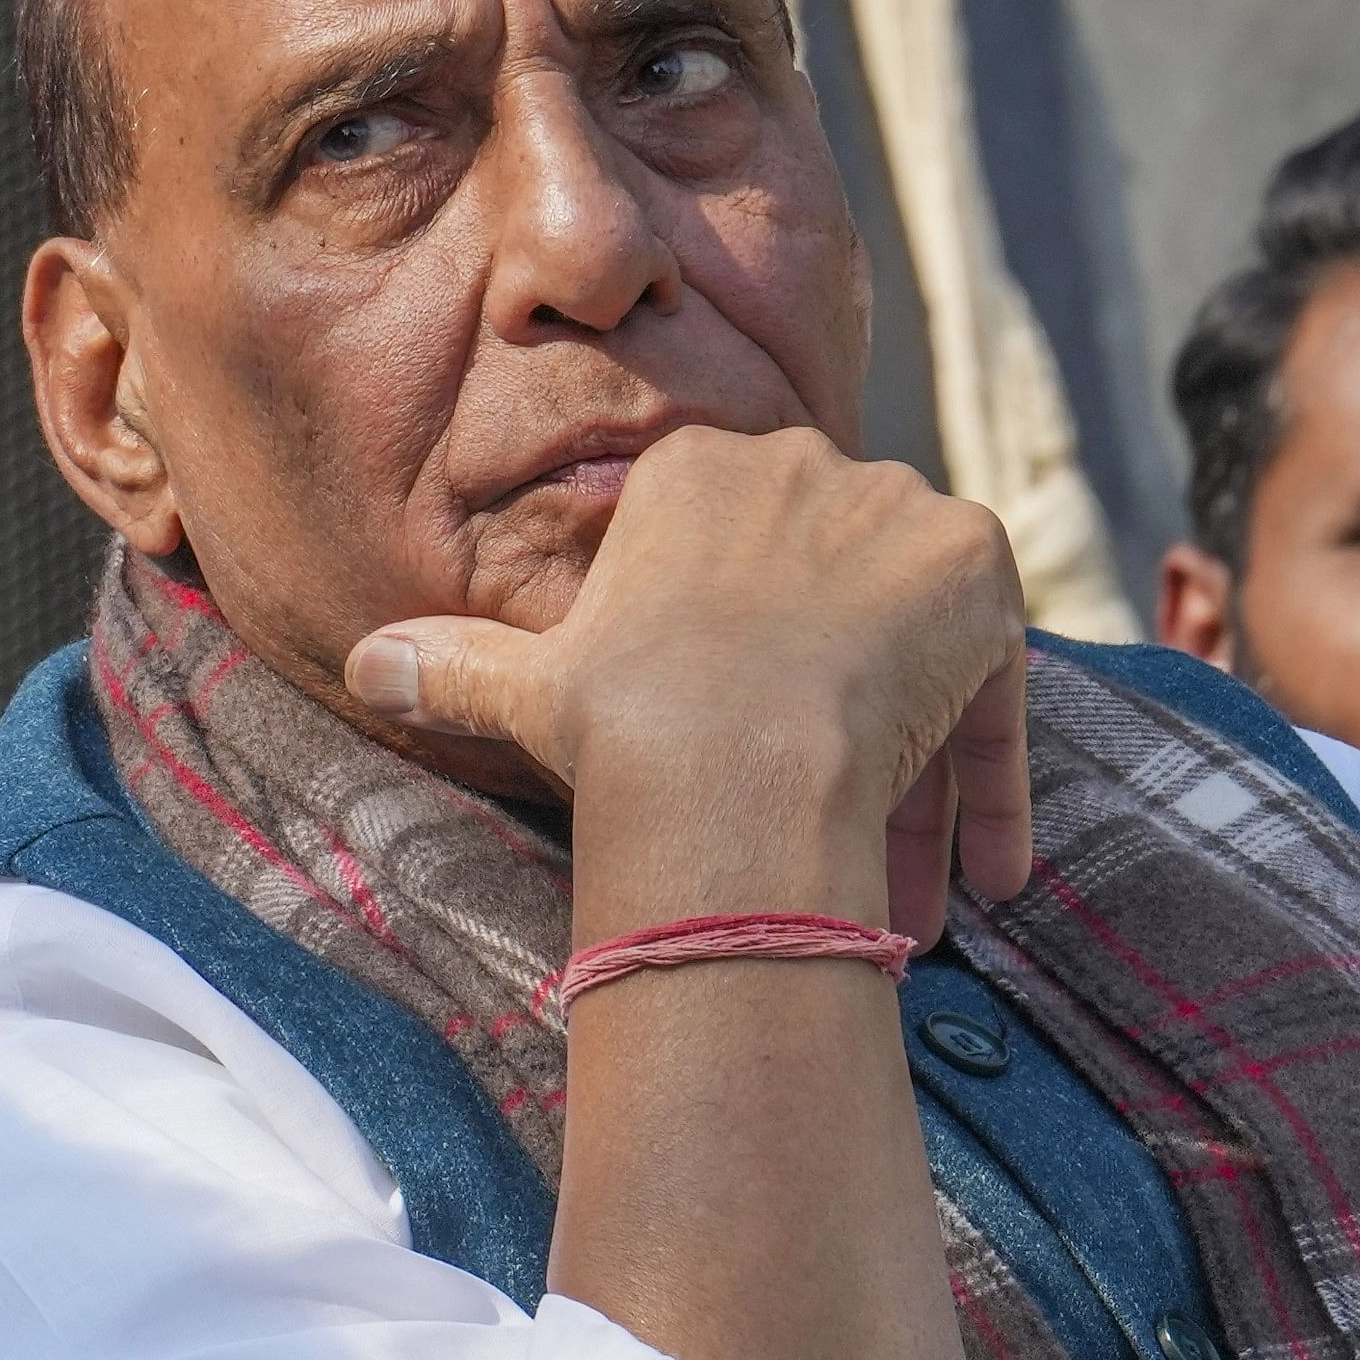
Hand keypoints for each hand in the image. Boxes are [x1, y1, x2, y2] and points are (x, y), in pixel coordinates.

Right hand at [344, 426, 1033, 942]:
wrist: (729, 754)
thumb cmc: (625, 722)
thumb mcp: (530, 685)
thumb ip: (461, 666)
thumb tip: (367, 667)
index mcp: (700, 473)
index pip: (747, 570)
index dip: (754, 682)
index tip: (749, 764)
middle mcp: (806, 464)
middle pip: (839, 613)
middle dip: (841, 731)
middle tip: (833, 842)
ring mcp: (900, 506)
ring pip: (918, 654)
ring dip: (917, 776)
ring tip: (910, 895)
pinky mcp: (978, 559)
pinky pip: (993, 679)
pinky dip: (991, 777)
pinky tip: (986, 875)